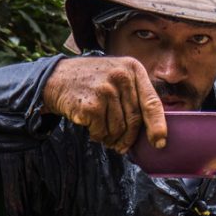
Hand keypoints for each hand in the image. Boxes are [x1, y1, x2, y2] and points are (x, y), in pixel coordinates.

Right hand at [42, 56, 166, 152]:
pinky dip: (97, 135)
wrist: (56, 78)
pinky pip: (102, 131)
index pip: (152, 102)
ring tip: (103, 132)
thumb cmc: (92, 82)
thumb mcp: (117, 76)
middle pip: (135, 119)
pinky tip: (90, 126)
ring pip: (118, 128)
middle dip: (129, 138)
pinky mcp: (91, 104)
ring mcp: (105, 90)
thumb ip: (135, 95)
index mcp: (133, 69)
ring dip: (111, 138)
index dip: (158, 125)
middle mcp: (121, 76)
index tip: (160, 142)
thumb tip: (153, 130)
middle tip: (123, 147)